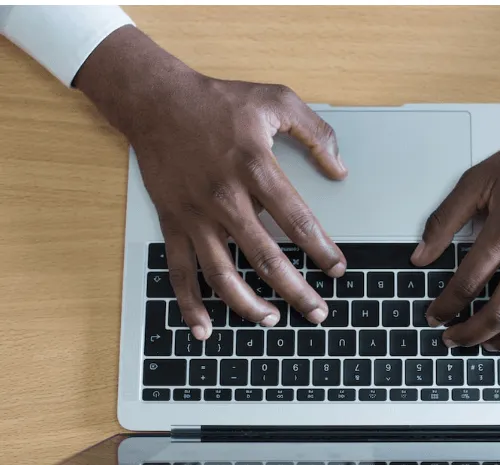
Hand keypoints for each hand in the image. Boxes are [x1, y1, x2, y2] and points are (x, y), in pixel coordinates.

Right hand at [76, 27, 345, 339]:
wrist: (156, 101)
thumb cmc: (219, 101)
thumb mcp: (276, 99)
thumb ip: (315, 132)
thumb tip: (341, 169)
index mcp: (255, 168)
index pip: (297, 220)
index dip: (321, 249)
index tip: (337, 269)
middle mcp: (225, 198)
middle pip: (266, 257)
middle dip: (296, 290)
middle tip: (318, 313)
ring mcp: (196, 215)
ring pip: (223, 273)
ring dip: (248, 305)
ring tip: (273, 321)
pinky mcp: (173, 223)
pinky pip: (180, 271)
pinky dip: (190, 303)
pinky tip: (204, 328)